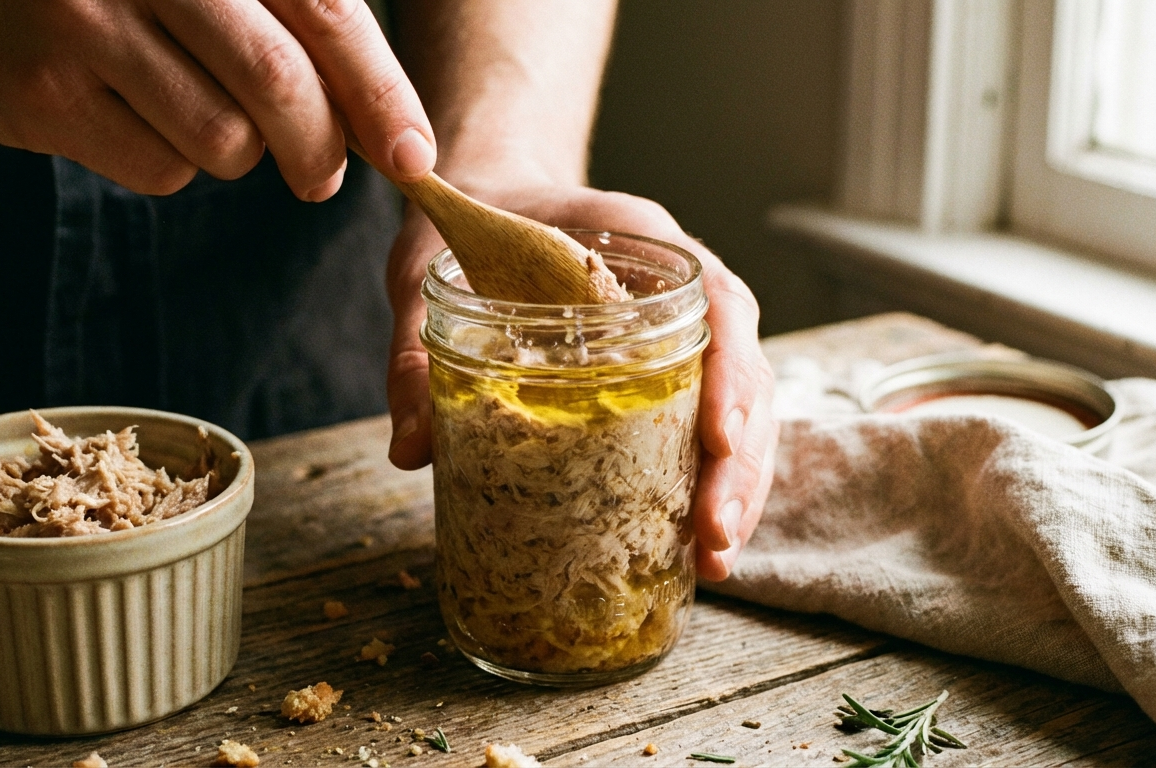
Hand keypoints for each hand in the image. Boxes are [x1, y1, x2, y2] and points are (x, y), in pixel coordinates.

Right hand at [0, 0, 434, 197]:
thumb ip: (300, 26)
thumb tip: (392, 131)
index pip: (324, 12)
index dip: (380, 93)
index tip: (414, 155)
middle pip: (278, 85)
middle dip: (322, 149)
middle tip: (323, 176)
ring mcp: (85, 22)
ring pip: (224, 139)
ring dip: (240, 154)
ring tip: (205, 120)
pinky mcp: (43, 91)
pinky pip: (162, 170)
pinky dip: (176, 166)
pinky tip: (142, 123)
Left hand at [385, 184, 778, 581]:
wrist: (484, 188)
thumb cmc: (467, 219)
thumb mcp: (429, 272)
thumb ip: (417, 348)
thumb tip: (411, 448)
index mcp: (644, 241)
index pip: (719, 303)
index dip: (731, 372)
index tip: (718, 439)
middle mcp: (677, 288)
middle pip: (745, 374)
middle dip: (740, 461)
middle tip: (712, 536)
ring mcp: (677, 331)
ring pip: (740, 409)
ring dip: (737, 485)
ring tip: (713, 558)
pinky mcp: (659, 370)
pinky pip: (705, 423)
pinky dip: (708, 481)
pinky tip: (694, 541)